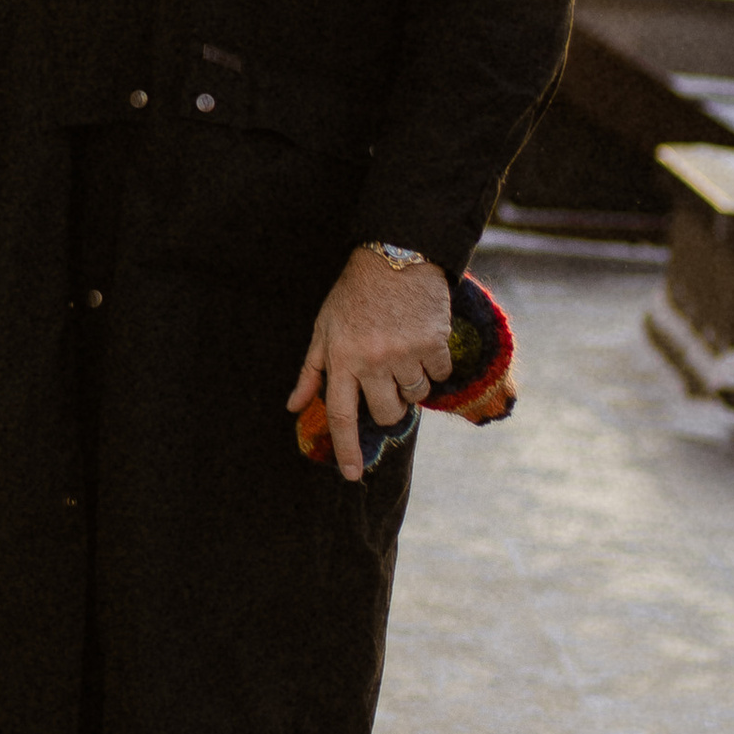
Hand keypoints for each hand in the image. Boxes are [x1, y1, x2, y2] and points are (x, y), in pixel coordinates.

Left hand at [290, 250, 453, 484]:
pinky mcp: (434, 344)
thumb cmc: (353, 295)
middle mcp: (372, 362)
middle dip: (387, 407)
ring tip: (402, 353)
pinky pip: (439, 375)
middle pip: (384, 413)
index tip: (351, 475)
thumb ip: (311, 371)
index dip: (346, 448)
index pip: (341, 415)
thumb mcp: (322, 329)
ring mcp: (405, 354)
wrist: (395, 257)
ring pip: (414, 397)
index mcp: (341, 360)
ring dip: (410, 384)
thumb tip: (293, 407)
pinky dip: (434, 365)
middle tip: (385, 381)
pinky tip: (423, 340)